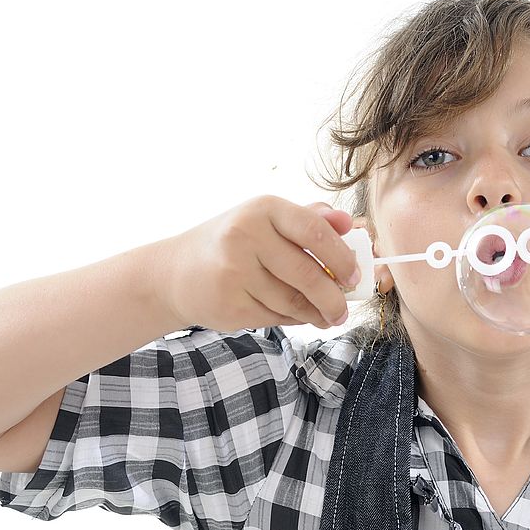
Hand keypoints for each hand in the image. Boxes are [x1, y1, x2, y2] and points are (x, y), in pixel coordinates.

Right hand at [153, 195, 359, 331]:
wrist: (175, 272)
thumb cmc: (234, 243)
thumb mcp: (267, 222)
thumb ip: (310, 220)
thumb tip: (349, 223)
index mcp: (263, 209)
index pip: (315, 232)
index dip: (342, 257)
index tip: (354, 276)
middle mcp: (246, 236)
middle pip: (307, 275)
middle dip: (334, 299)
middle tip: (344, 310)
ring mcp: (234, 271)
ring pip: (293, 302)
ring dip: (315, 314)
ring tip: (325, 316)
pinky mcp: (228, 303)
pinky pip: (275, 318)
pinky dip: (292, 320)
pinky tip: (295, 316)